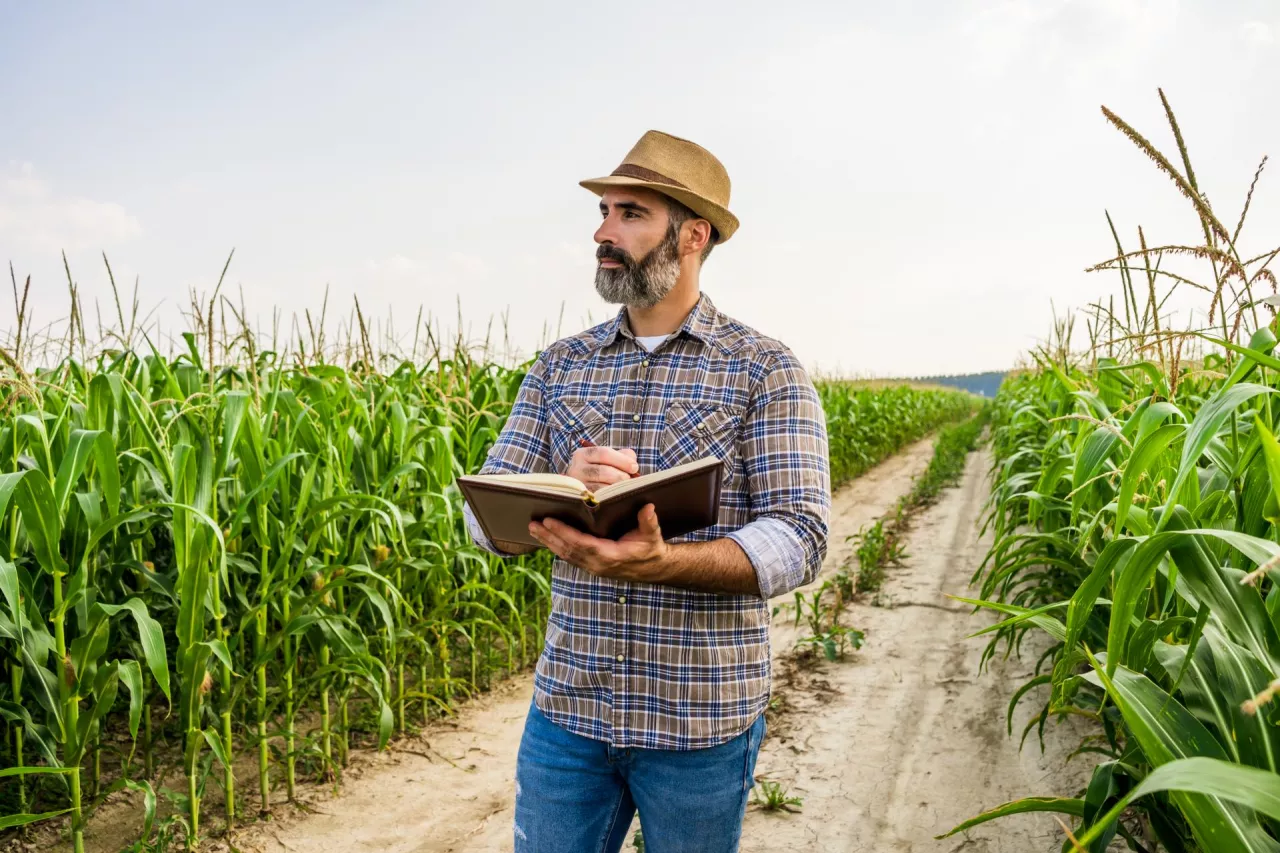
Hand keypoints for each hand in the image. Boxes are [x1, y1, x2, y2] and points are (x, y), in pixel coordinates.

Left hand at [529, 504, 668, 581]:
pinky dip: (557, 546)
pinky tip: (546, 537)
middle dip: (549, 536)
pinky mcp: (591, 566)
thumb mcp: (653, 535)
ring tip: (533, 529)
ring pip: (566, 555)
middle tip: (532, 524)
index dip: (564, 533)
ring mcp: (593, 567)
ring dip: (549, 542)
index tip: (549, 521)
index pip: (582, 544)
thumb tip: (648, 507)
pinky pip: (570, 557)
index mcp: (610, 556)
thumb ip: (649, 522)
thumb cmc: (651, 548)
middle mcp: (598, 565)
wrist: (654, 568)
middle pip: (568, 550)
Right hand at [567, 445, 638, 492]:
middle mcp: (576, 469)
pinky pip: (599, 499)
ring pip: (600, 487)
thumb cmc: (603, 468)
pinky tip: (617, 496)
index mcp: (583, 454)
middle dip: (620, 476)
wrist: (586, 484)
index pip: (603, 453)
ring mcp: (578, 486)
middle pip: (602, 471)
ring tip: (624, 488)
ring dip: (616, 488)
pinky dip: (610, 497)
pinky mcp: (581, 500)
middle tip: (629, 480)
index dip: (622, 460)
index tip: (634, 467)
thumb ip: (624, 455)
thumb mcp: (611, 458)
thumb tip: (632, 463)